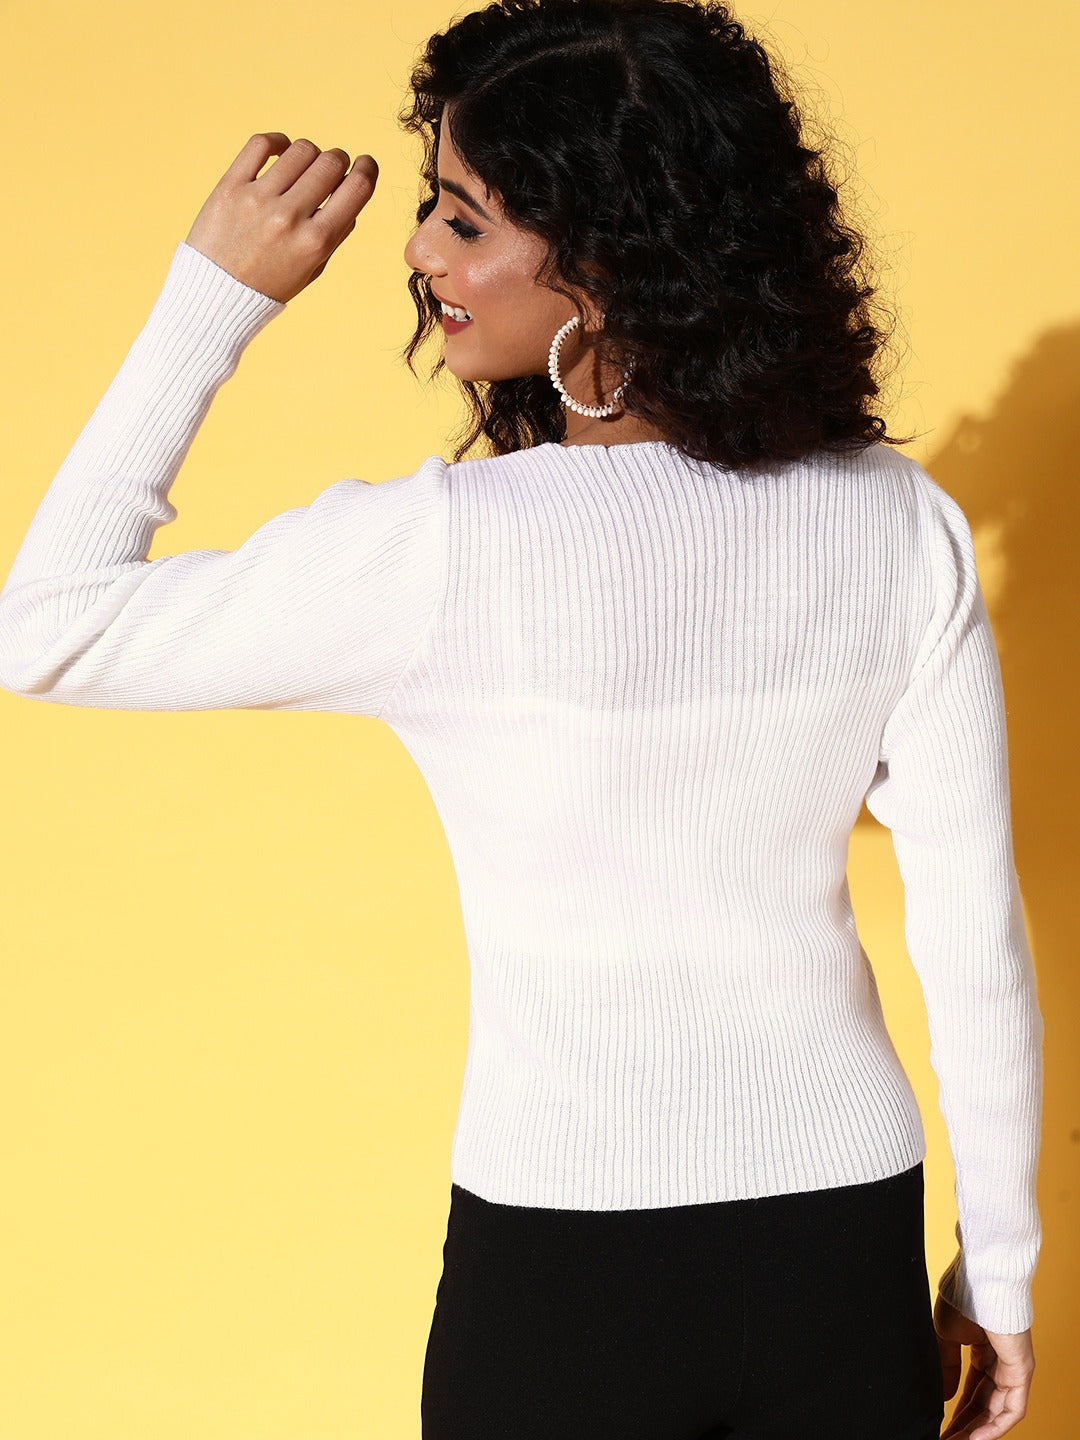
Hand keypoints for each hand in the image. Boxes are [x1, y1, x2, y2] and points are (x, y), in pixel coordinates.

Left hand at [184, 133, 377, 303]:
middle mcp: (289, 218)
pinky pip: (261, 144)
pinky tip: (281, 152)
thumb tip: (352, 190)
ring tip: (302, 167)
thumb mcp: (312, 268)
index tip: (365, 164)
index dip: (368, 169)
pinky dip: (278, 142)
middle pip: (330, 163)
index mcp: (316, 242)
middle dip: (337, 160)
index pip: (357, 188)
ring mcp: (258, 200)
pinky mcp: (231, 187)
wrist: (216, 295)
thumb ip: (336, 232)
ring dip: (309, 154)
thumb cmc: (268, 284)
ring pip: (300, 150)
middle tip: (331, 169)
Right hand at [935, 1292, 1034, 1438]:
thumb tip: (943, 1396)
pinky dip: (996, 1426)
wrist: (979, 1278)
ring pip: (998, 1411)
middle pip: (984, 1406)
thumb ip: (946, 1366)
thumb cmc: (963, 1297)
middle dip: (965, 1427)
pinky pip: (1013, 1408)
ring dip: (978, 1432)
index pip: (972, 1392)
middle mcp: (1002, 1363)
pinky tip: (976, 1438)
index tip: (940, 1426)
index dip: (956, 1411)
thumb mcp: (946, 1336)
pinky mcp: (1022, 1370)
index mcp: (984, 1352)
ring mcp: (1014, 1368)